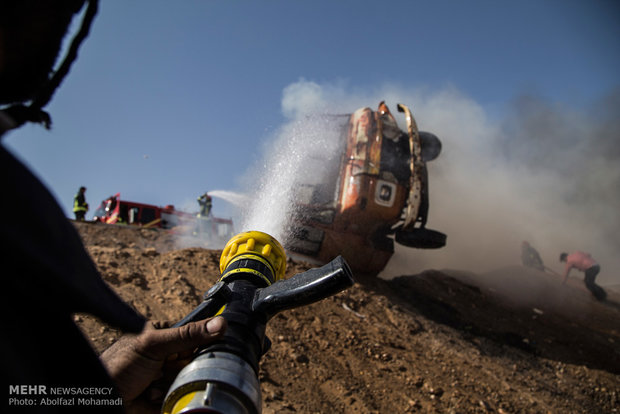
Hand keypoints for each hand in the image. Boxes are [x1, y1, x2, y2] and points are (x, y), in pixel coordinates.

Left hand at [100, 317, 225, 408]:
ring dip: (172, 385)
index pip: (197, 338)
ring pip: (189, 382)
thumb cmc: (118, 366)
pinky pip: (181, 398)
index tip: (194, 350)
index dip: (200, 346)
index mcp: (165, 336)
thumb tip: (220, 323)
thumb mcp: (154, 345)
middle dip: (183, 369)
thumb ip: (187, 335)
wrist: (103, 401)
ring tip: (151, 385)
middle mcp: (167, 356)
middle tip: (165, 369)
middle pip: (196, 362)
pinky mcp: (165, 397)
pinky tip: (150, 396)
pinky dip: (167, 399)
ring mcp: (166, 377)